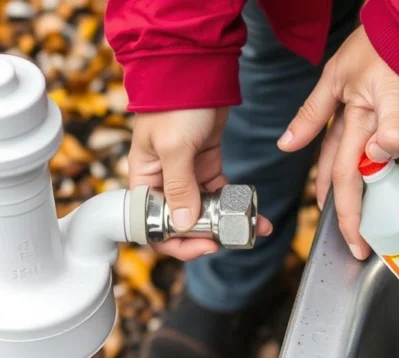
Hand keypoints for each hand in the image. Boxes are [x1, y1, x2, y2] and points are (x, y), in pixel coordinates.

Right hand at [129, 108, 271, 260]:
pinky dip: (236, 205)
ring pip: (205, 211)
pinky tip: (254, 213)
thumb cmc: (175, 103)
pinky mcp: (206, 166)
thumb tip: (184, 225)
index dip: (176, 242)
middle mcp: (163, 182)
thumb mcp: (174, 146)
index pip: (153, 225)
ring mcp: (186, 175)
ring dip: (228, 223)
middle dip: (209, 235)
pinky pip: (220, 194)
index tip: (204, 245)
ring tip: (254, 229)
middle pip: (182, 223)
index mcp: (144, 180)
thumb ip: (178, 187)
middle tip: (234, 238)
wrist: (197, 71)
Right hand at [278, 26, 398, 259]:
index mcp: (346, 114)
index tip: (351, 236)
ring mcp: (365, 111)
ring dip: (368, 186)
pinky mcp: (385, 106)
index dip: (342, 207)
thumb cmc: (394, 46)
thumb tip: (380, 159)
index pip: (339, 171)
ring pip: (360, 158)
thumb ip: (394, 127)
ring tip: (373, 213)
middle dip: (345, 206)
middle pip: (341, 169)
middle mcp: (350, 115)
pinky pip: (392, 140)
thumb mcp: (394, 89)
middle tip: (354, 237)